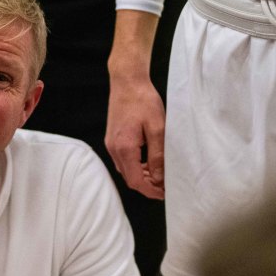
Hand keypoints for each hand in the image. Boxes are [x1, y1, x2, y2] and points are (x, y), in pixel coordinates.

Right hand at [106, 75, 165, 199]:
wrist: (126, 81)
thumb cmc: (143, 100)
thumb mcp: (157, 128)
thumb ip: (157, 155)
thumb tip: (159, 178)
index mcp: (125, 148)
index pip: (136, 181)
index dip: (150, 191)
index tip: (164, 194)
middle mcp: (114, 149)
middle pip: (129, 178)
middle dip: (147, 186)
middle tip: (165, 187)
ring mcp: (111, 144)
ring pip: (126, 170)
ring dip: (142, 176)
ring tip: (159, 175)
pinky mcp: (112, 139)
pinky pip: (123, 160)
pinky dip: (136, 166)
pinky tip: (148, 162)